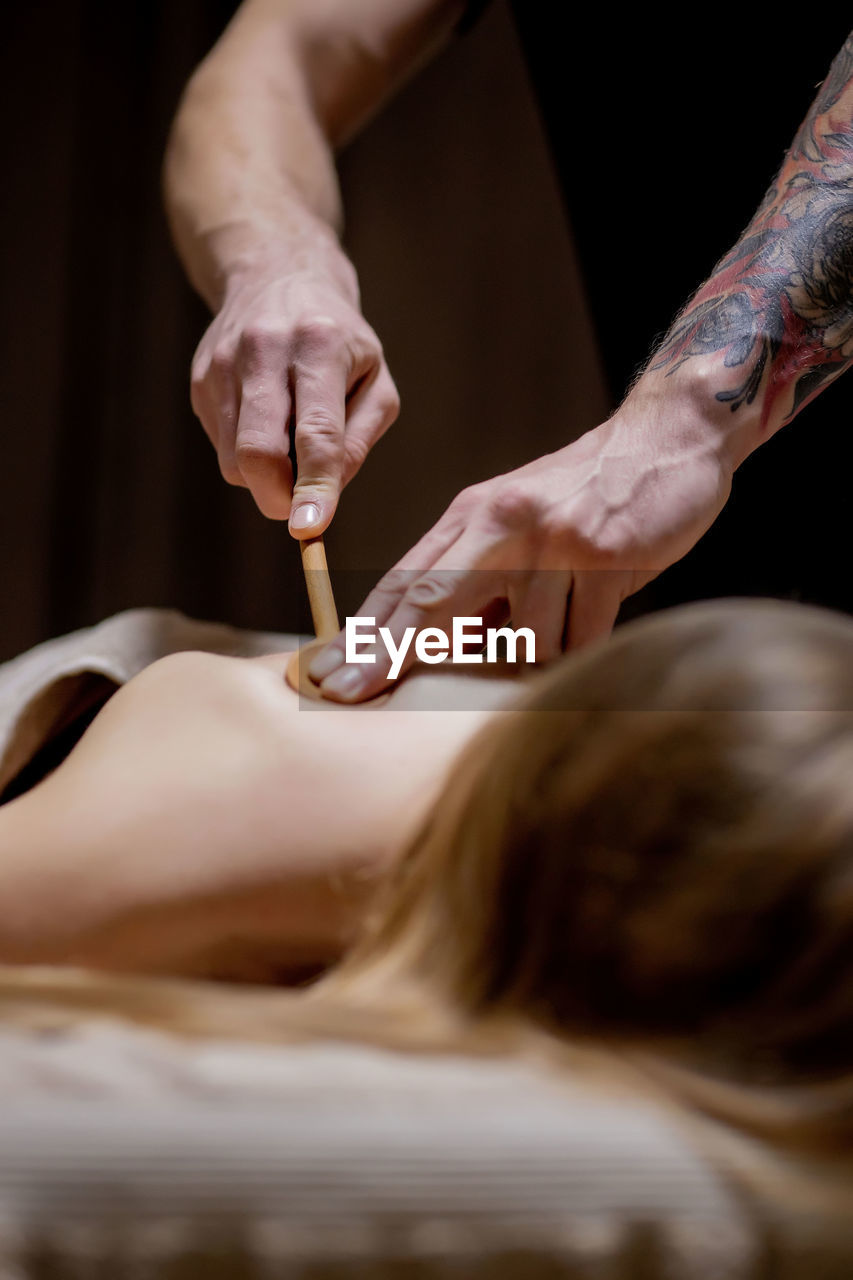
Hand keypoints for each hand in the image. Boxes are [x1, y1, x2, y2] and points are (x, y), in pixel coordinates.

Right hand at [190, 258, 399, 531]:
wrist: (276, 275)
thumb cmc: (340, 341)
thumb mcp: (376, 381)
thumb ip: (358, 441)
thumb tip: (328, 495)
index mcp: (319, 346)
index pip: (316, 432)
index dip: (313, 487)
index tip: (310, 528)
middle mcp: (263, 349)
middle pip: (257, 452)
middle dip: (277, 497)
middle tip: (300, 512)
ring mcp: (222, 364)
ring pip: (235, 460)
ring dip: (266, 475)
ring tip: (290, 435)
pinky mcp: (200, 380)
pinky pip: (224, 446)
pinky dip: (249, 452)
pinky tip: (267, 418)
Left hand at [308, 382, 736, 699]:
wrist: (666, 441)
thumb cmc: (584, 497)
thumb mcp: (514, 524)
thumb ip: (475, 579)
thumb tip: (430, 651)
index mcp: (471, 516)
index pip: (402, 582)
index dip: (363, 634)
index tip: (328, 674)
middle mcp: (502, 524)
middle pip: (429, 604)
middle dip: (385, 656)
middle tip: (348, 695)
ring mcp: (551, 540)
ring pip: (522, 642)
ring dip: (541, 648)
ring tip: (568, 609)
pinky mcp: (603, 557)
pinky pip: (580, 639)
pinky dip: (586, 642)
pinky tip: (600, 608)